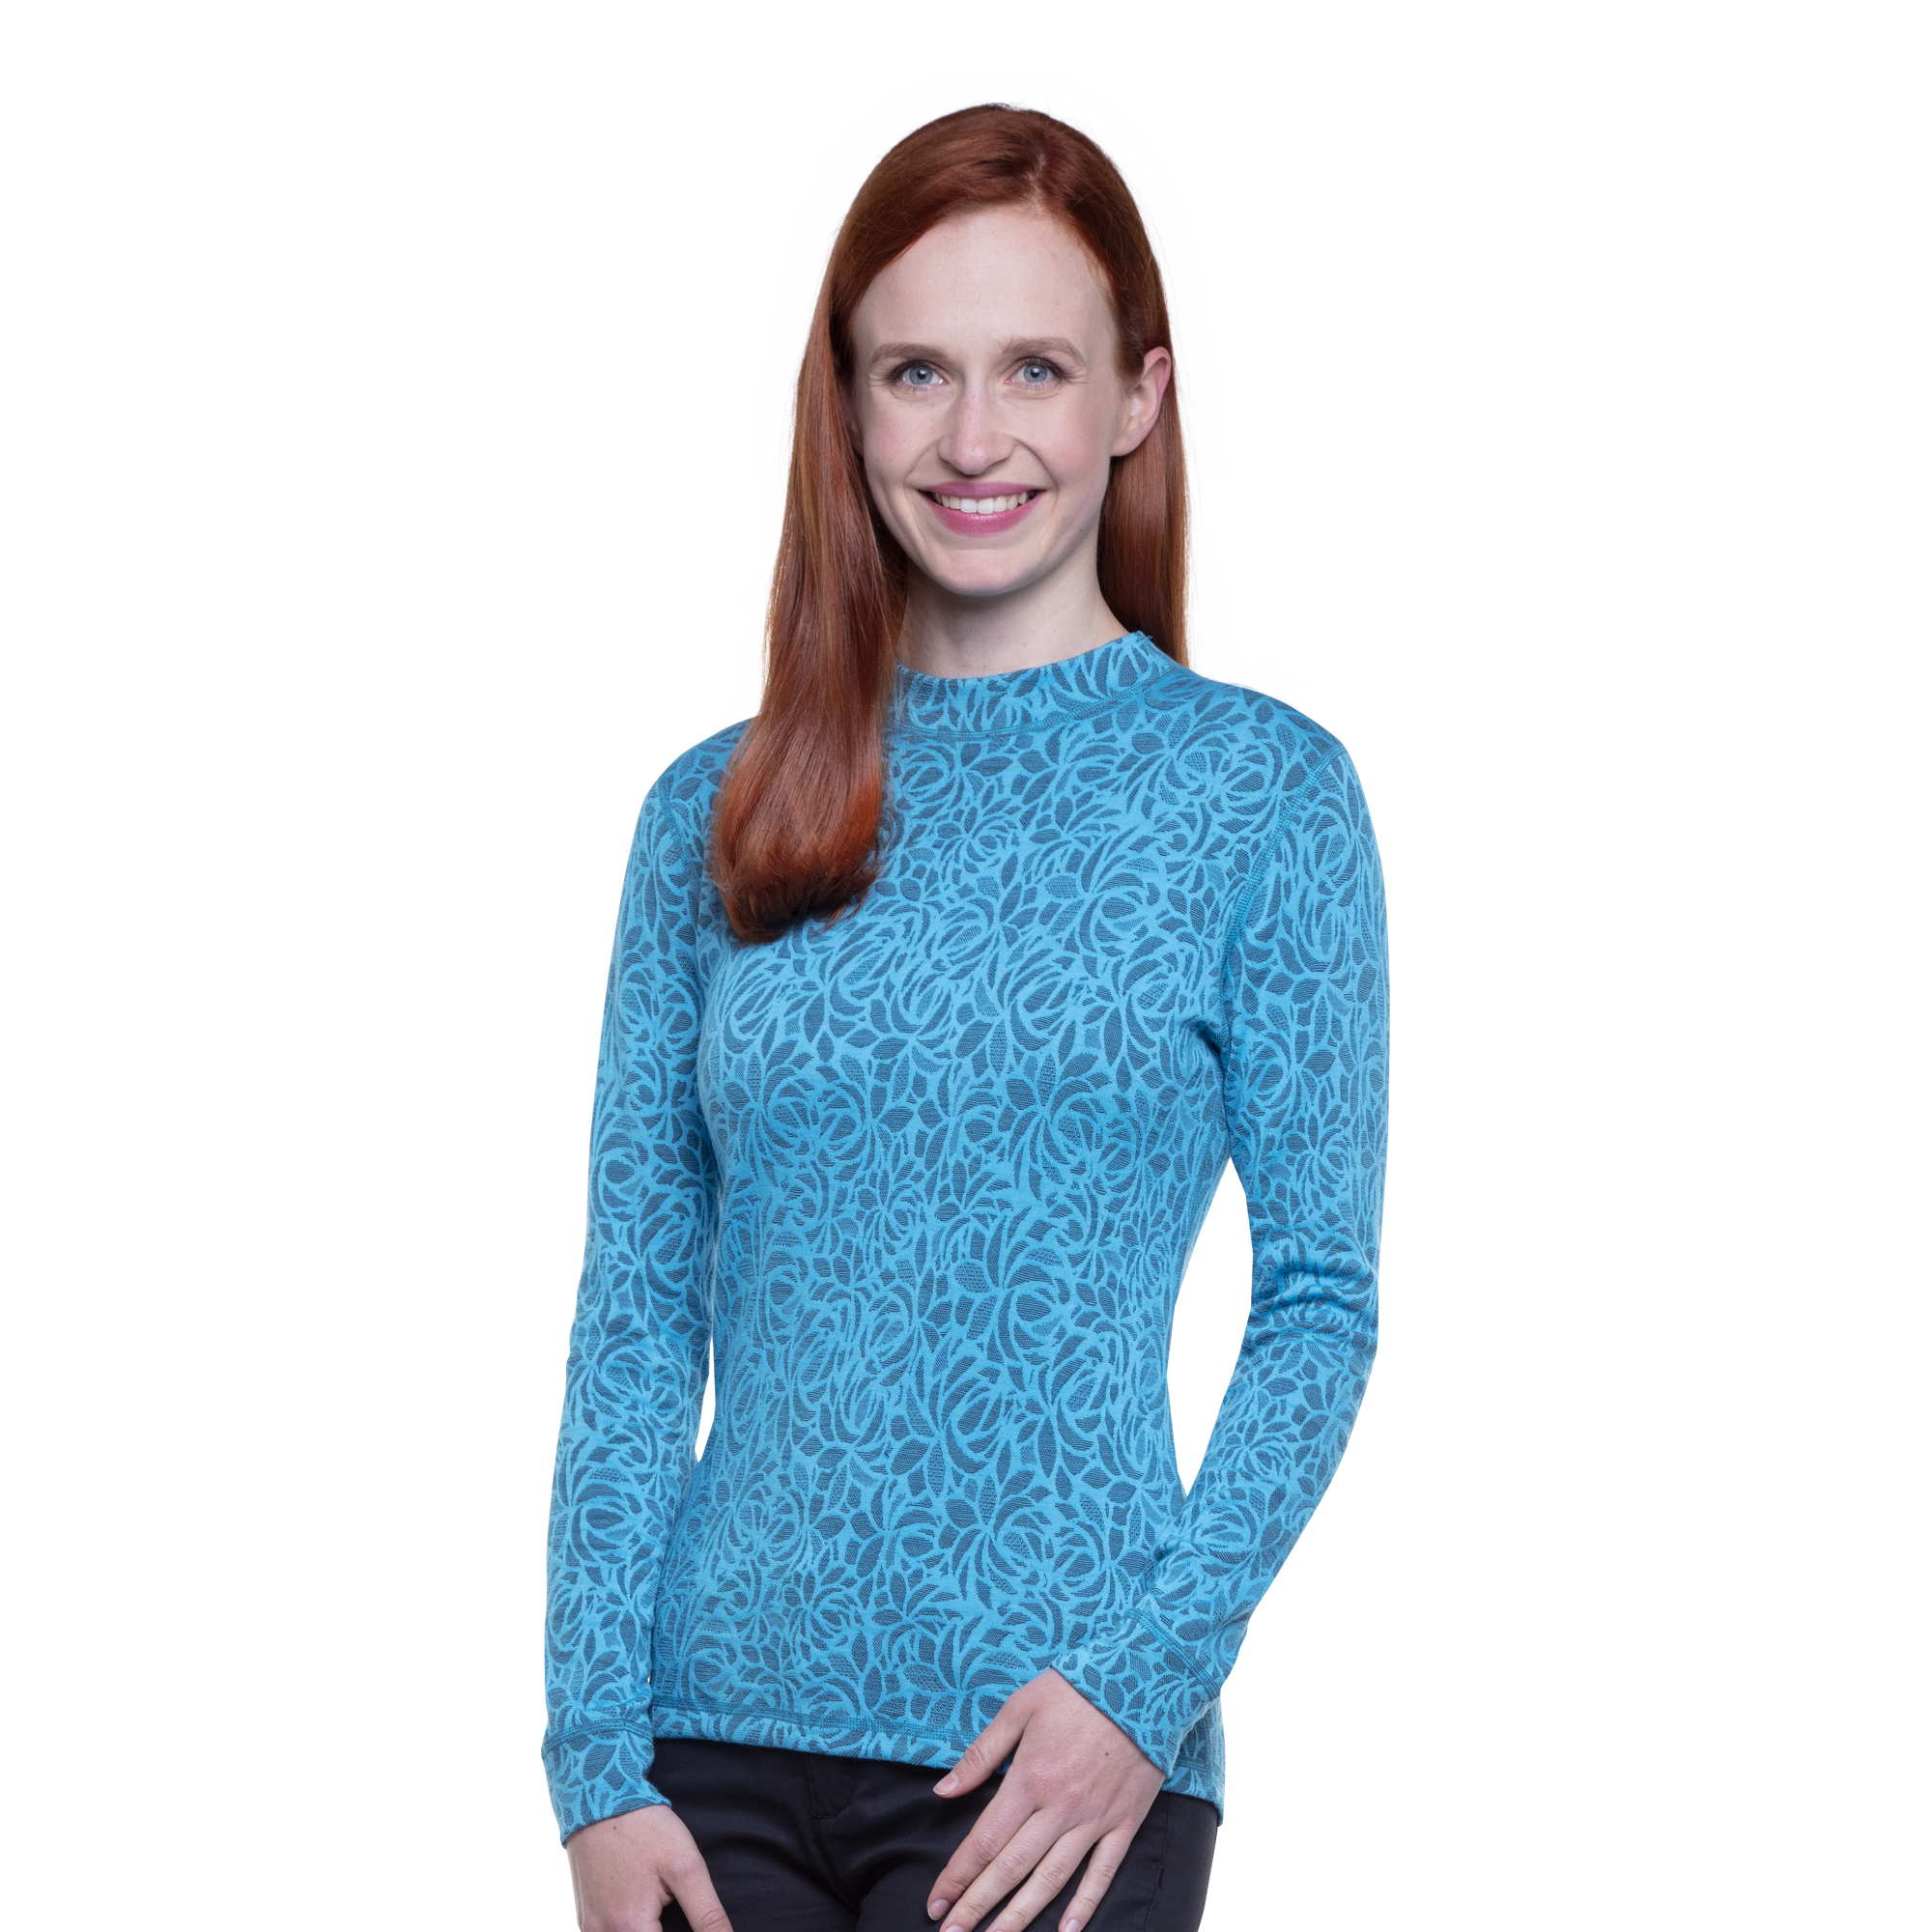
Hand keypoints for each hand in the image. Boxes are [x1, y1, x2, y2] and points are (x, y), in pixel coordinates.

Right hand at [566, 1801, 732, 1931]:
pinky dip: (630, 1926)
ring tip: (659, 1900)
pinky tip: (643, 1904)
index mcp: (629, 1928)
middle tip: (672, 1899)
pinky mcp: (586, 1914)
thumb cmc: (644, 1827)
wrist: (599, 1796)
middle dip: (667, 1928)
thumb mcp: (685, 1867)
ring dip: (648, 1927)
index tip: (684, 1910)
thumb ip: (707, 1914)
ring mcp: (590, 1926)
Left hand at [927, 1668, 1164, 1931]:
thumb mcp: (1019, 1708)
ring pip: (1052, 1880)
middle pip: (1011, 1868)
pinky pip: (1103, 1872)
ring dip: (1021, 1916)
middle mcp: (1059, 1808)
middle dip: (977, 1906)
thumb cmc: (1076, 1688)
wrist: (1143, 1679)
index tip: (936, 1902)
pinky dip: (1085, 1904)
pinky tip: (1067, 1931)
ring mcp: (1094, 1819)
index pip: (984, 1841)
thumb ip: (981, 1754)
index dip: (957, 1876)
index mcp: (1029, 1779)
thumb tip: (943, 1790)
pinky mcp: (1125, 1821)